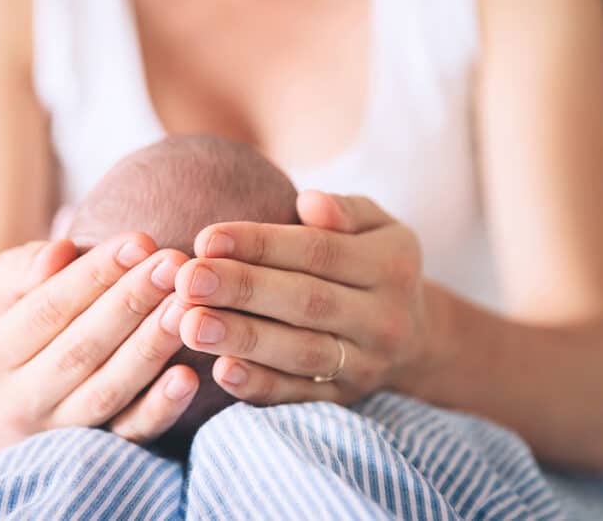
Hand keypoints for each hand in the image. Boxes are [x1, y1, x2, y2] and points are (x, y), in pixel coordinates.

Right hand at [0, 234, 198, 443]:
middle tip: (174, 265)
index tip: (139, 242)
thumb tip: (61, 251)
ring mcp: (58, 432)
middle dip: (131, 302)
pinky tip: (189, 377)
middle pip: (82, 348)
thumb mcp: (1, 291)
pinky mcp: (96, 452)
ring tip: (186, 307)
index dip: (95, 274)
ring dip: (151, 347)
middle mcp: (18, 399)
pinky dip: (160, 409)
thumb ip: (26, 266)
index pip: (47, 308)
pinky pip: (130, 435)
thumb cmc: (12, 327)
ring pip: (108, 390)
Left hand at [173, 190, 436, 405]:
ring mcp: (366, 364)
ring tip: (190, 324)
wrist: (415, 338)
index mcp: (391, 265)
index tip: (206, 239)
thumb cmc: (373, 263)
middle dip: (243, 290)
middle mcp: (384, 319)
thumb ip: (344, 209)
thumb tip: (309, 203)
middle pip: (307, 302)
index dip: (261, 244)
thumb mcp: (376, 225)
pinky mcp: (344, 399)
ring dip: (243, 339)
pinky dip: (260, 385)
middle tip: (187, 280)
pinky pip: (300, 396)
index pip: (319, 251)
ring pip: (301, 352)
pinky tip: (220, 371)